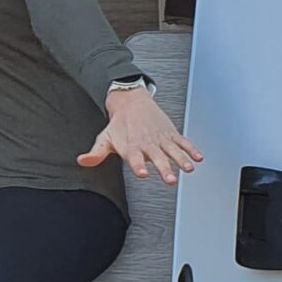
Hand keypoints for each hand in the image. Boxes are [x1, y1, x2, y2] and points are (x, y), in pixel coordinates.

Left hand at [79, 89, 203, 185]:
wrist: (131, 101)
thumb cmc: (119, 124)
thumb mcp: (105, 138)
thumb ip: (96, 153)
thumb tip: (83, 161)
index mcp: (132, 146)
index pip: (135, 158)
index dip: (138, 165)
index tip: (143, 174)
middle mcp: (147, 143)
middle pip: (157, 157)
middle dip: (164, 168)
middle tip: (170, 179)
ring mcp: (161, 138)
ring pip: (173, 150)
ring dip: (182, 159)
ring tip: (188, 168)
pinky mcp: (171, 134)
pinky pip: (183, 142)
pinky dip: (191, 149)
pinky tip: (198, 158)